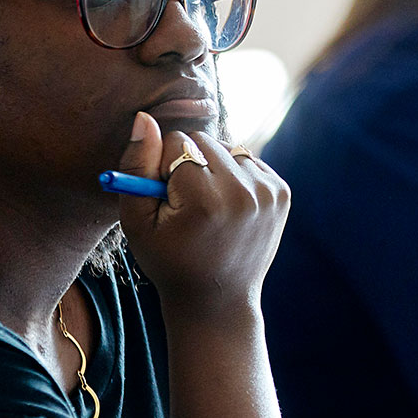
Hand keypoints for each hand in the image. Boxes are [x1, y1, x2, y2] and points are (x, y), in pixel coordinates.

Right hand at [113, 111, 290, 316]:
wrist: (218, 299)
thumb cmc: (168, 261)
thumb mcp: (136, 221)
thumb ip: (136, 166)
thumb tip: (143, 118)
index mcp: (205, 199)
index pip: (175, 142)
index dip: (163, 168)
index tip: (168, 200)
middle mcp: (243, 191)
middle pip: (202, 139)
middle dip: (188, 163)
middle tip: (187, 204)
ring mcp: (267, 191)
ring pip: (226, 146)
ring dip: (213, 167)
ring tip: (208, 206)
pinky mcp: (281, 192)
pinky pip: (248, 159)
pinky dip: (235, 175)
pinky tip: (228, 207)